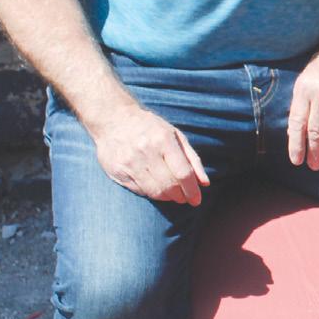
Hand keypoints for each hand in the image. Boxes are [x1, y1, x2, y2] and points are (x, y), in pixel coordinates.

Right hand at [91, 104, 209, 204]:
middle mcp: (146, 151)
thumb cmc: (150, 127)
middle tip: (185, 198)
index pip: (182, 173)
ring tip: (173, 195)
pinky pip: (139, 191)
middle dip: (181, 196)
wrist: (113, 119)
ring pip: (154, 191)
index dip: (192, 190)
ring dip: (167, 198)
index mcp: (163, 139)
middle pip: (169, 185)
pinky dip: (152, 194)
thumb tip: (205, 184)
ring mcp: (130, 162)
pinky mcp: (118, 171)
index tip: (196, 200)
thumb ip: (192, 159)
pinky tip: (156, 189)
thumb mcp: (175, 135)